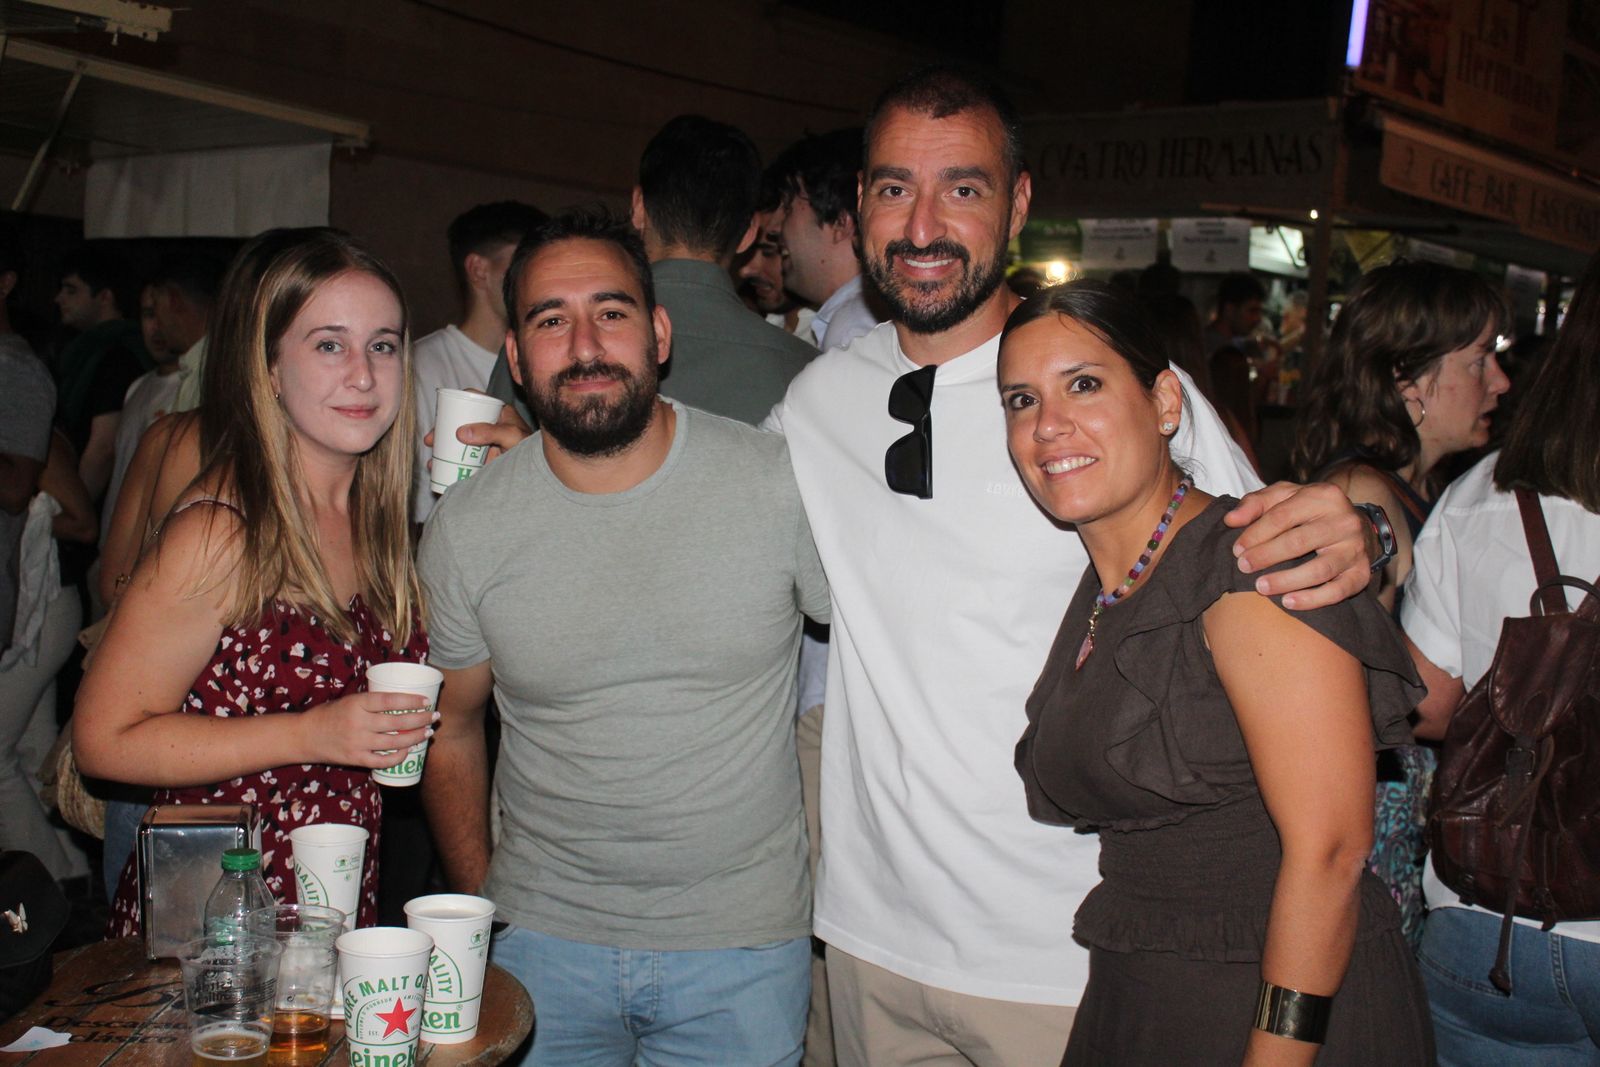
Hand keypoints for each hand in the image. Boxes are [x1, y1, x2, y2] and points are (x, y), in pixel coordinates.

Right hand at [301, 690, 437, 768]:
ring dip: (415, 737)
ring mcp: (357, 743)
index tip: (426, 701)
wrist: (305, 736)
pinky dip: (398, 757)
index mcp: (357, 704)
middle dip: (421, 720)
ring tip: (427, 732)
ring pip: (394, 742)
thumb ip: (371, 702)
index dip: (411, 700)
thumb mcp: (349, 700)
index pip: (390, 700)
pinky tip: (408, 750)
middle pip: (397, 722)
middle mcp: (358, 723)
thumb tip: (402, 699)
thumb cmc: (330, 714)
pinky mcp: (355, 759)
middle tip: (435, 717)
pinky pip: (382, 761)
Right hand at [422, 395, 530, 472]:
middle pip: (460, 422)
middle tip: (430, 440)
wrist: (537, 474)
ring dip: (442, 449)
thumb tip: (460, 432)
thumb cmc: (529, 448)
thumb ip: (490, 432)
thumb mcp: (511, 435)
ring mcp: (485, 443)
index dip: (457, 401)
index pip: (475, 399)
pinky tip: (438, 470)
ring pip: (458, 442)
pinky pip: (463, 459)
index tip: (443, 409)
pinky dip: (449, 464)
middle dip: (441, 430)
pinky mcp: (484, 459)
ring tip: (431, 461)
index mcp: (497, 412)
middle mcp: (488, 425)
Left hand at [1223, 482, 1372, 609]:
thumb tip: (1231, 520)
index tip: (1237, 550)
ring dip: (1286, 581)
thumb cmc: (1309, 511)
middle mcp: (1344, 521)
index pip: (1283, 516)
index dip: (1256, 534)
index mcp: (1323, 496)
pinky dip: (1313, 600)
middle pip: (1299, 541)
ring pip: (1320, 569)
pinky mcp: (1361, 573)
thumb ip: (1255, 503)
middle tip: (1243, 568)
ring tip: (1261, 587)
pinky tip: (1288, 602)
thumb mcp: (1284, 497)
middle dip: (1267, 556)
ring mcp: (1355, 548)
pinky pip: (1338, 591)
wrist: (1356, 526)